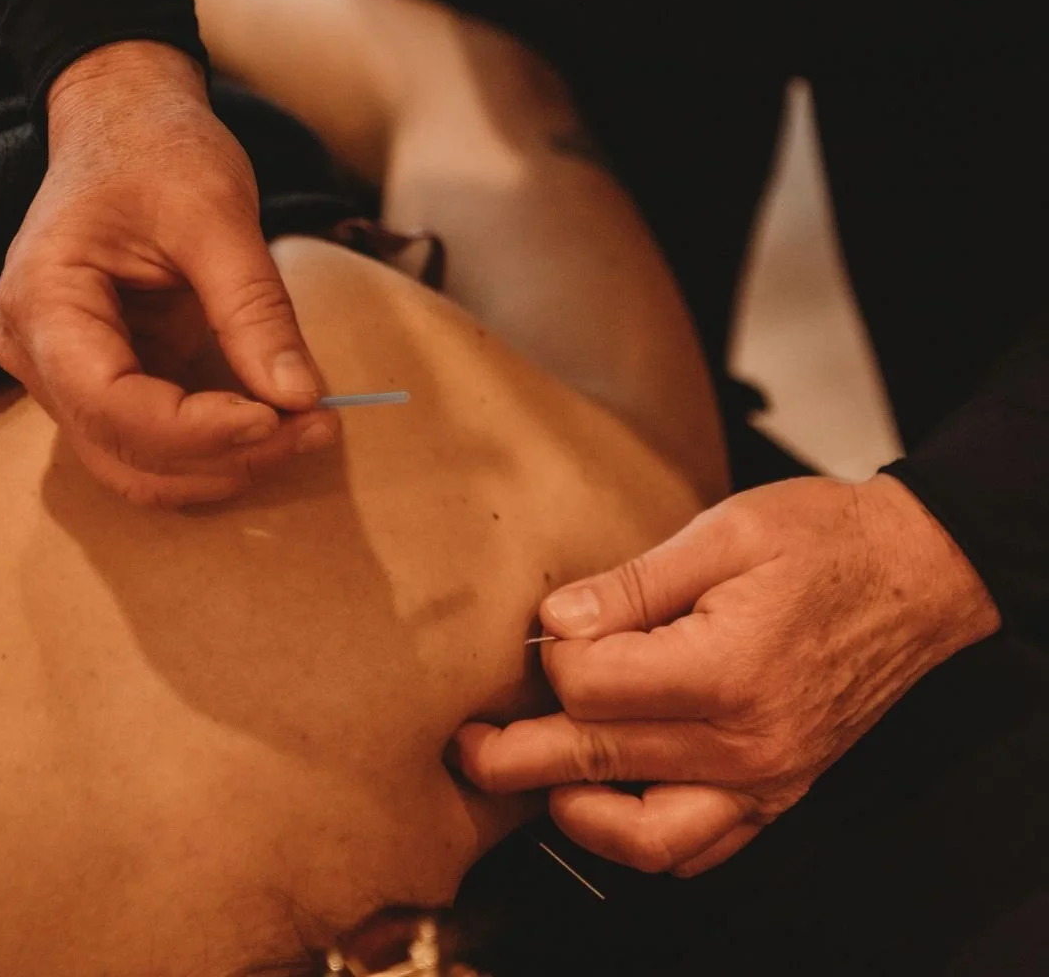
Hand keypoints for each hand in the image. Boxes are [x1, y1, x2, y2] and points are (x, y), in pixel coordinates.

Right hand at [0, 41, 336, 505]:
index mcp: (45, 302)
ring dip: (230, 464)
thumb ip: (255, 308)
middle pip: (127, 451)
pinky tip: (283, 421)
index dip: (198, 430)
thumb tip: (301, 396)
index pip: (110, 402)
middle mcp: (40, 356)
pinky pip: (162, 446)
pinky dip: (224, 448)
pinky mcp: (114, 386)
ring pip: (144, 467)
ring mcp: (71, 379)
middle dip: (228, 456)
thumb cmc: (158, 152)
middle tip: (319, 428)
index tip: (282, 418)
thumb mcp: (218, 215)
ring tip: (312, 427)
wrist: (128, 127)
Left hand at [454, 475, 1000, 874]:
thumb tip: (555, 624)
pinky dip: (640, 840)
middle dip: (515, 755)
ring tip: (528, 781)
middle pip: (598, 762)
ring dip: (571, 811)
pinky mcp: (779, 791)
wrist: (915, 576)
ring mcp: (767, 778)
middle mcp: (747, 741)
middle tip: (466, 747)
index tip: (552, 628)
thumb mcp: (723, 533)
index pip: (592, 688)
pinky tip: (605, 807)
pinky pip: (699, 848)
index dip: (553, 656)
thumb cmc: (822, 541)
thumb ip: (632, 585)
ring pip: (643, 834)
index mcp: (726, 667)